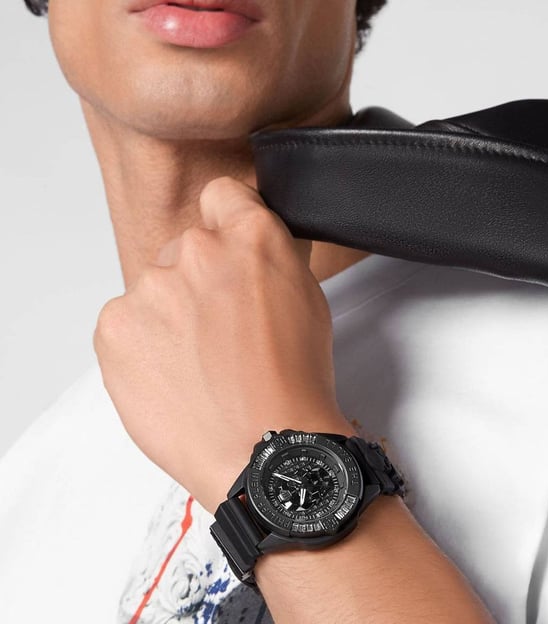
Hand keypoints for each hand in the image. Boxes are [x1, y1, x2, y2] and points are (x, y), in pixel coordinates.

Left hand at [93, 176, 354, 512]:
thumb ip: (270, 258)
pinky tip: (172, 376)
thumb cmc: (292, 384)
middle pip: (185, 248)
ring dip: (170, 316)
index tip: (226, 251)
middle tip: (219, 330)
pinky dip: (142, 344)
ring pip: (154, 289)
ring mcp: (150, 290)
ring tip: (197, 364)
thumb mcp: (306, 301)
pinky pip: (125, 322)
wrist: (262, 450)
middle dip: (200, 281)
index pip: (222, 195)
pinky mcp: (114, 329)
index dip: (227, 224)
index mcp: (249, 237)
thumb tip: (248, 249)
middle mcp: (197, 252)